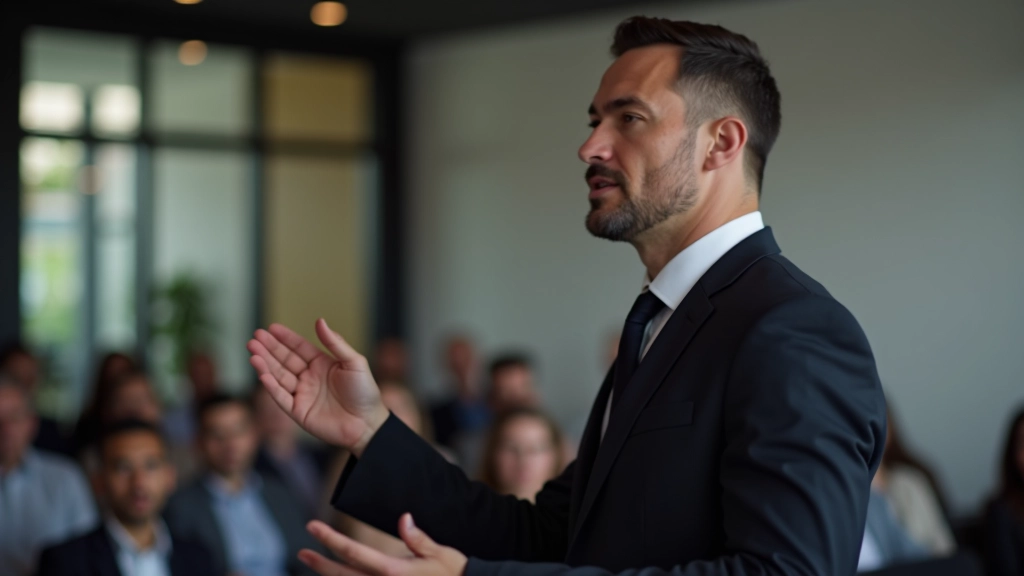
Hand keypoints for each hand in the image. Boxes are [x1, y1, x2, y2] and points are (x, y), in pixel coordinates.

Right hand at [247, 319, 388, 455]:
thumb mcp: (354, 362)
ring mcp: (302, 394)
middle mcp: (309, 378)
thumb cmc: (365, 392)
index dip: (285, 338)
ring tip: (252, 352)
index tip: (270, 328)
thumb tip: (320, 321)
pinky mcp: (298, 412)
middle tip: (254, 337)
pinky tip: (262, 374)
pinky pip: (281, 397)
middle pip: (284, 360)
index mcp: (322, 364)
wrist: (368, 424)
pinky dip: (271, 386)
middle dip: (269, 349)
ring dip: (265, 365)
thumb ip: (335, 343)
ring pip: (279, 377)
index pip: (299, 348)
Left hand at [299, 514, 467, 575]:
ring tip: (316, 565)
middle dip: (321, 564)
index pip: (354, 552)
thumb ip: (418, 539)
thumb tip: (403, 518)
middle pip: (343, 575)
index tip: (312, 526)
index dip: (330, 539)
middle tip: (301, 552)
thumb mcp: (441, 553)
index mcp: (393, 571)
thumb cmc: (455, 572)